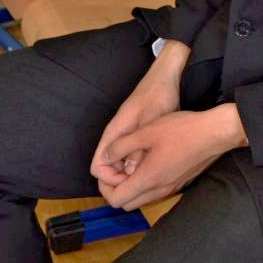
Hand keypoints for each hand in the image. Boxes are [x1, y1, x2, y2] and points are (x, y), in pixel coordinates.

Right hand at [90, 40, 189, 187]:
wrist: (165, 78)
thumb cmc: (158, 96)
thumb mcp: (151, 122)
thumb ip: (140, 147)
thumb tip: (131, 173)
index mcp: (114, 134)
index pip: (98, 167)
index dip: (111, 180)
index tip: (132, 182)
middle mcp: (115, 138)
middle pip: (106, 169)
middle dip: (120, 181)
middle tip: (142, 183)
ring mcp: (125, 137)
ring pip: (118, 164)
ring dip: (130, 174)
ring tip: (150, 177)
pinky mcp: (134, 136)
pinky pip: (129, 157)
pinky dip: (138, 166)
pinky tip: (154, 166)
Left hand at [97, 103, 247, 210]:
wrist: (214, 133)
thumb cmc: (182, 130)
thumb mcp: (146, 132)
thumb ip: (121, 146)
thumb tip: (105, 157)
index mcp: (148, 179)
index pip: (117, 200)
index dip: (105, 189)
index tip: (106, 172)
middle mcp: (159, 190)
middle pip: (128, 203)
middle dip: (117, 190)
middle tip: (115, 169)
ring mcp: (171, 188)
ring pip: (143, 198)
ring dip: (132, 187)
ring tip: (130, 163)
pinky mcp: (180, 182)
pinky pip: (156, 191)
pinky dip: (147, 183)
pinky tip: (150, 161)